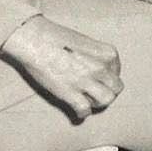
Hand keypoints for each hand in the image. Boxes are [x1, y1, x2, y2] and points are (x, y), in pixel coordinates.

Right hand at [0, 16, 122, 118]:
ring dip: (98, 102)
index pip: (117, 72)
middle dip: (107, 91)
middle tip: (95, 91)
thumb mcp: (86, 42)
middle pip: (116, 88)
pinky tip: (78, 111)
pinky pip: (85, 110)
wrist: (35, 40)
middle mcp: (101, 67)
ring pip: (106, 100)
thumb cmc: (56, 37)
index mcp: (107, 53)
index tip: (99, 78)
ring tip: (88, 100)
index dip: (108, 77)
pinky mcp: (71, 93)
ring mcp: (87, 81)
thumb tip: (97, 69)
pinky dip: (82, 113)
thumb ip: (96, 56)